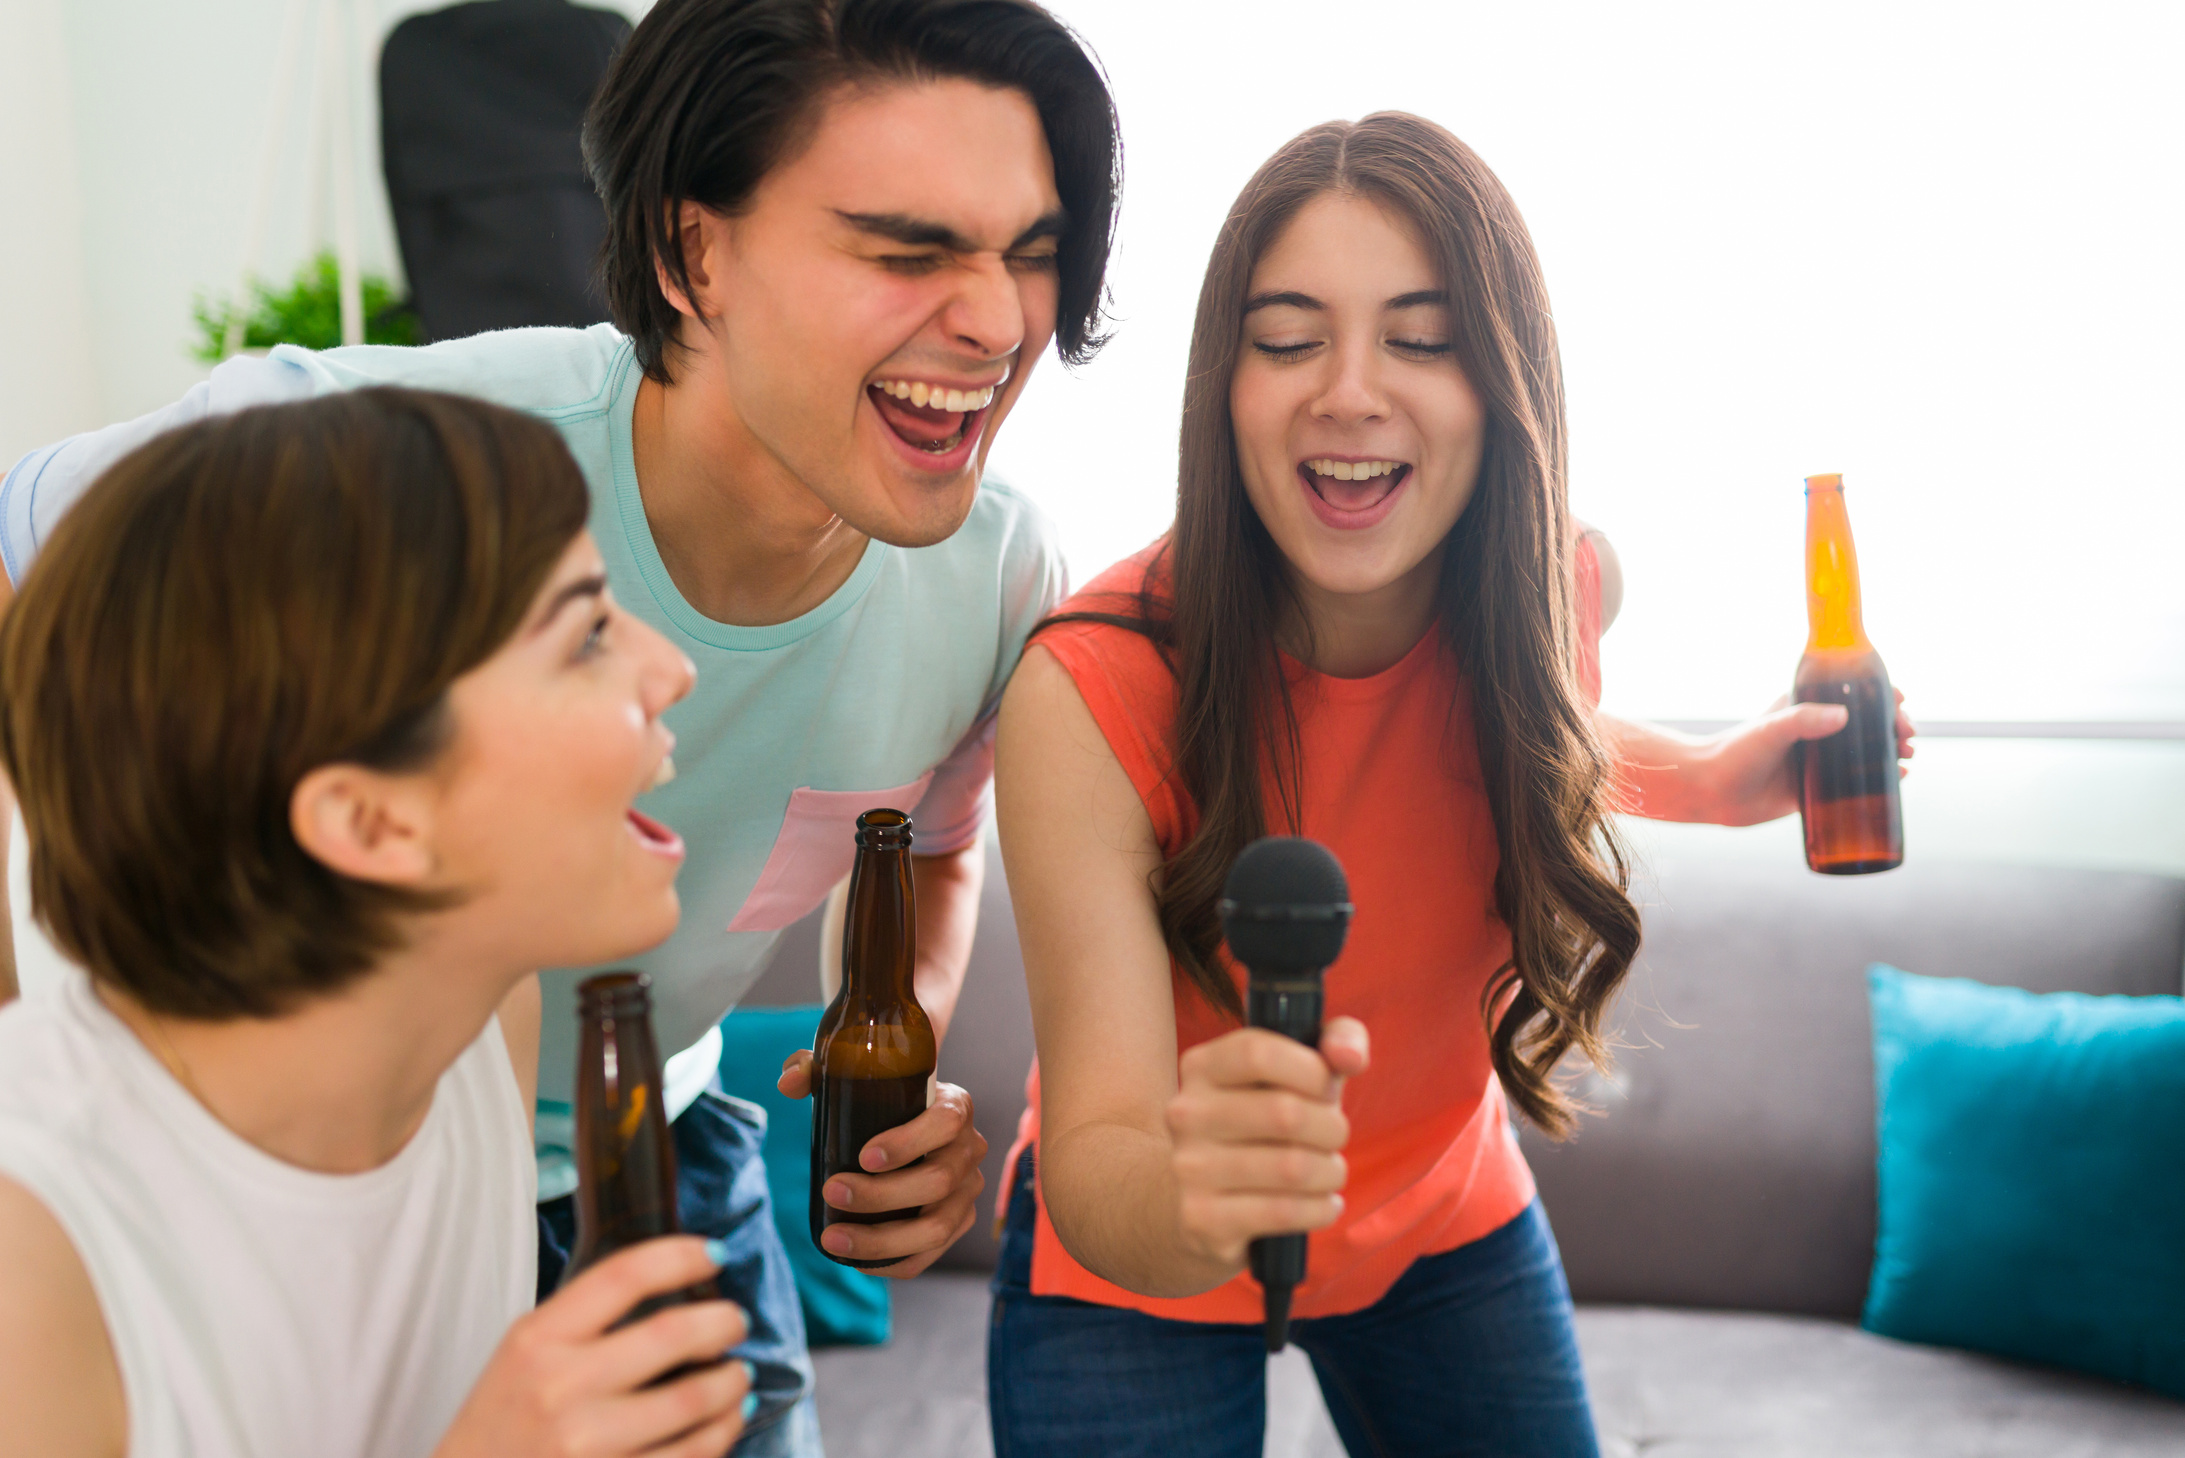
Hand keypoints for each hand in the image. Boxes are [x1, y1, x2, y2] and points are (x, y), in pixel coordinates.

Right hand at [433, 1237, 750, 1457]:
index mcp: (538, 1340)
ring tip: (738, 1376)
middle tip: (736, 1321)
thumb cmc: (501, 1423)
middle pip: (672, 1335)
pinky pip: (689, 1456)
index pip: (623, 1275)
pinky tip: (727, 1422)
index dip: (680, 1256)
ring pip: (693, 1401)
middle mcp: (561, 1388)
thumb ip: (583, 1321)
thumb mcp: (523, 1356)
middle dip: (723, 1322)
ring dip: (731, 1384)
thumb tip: (670, 1283)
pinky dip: (720, 1435)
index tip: (714, 1254)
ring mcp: (587, 1444)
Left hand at [778, 1051, 987, 1276]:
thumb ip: (813, 1068)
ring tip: (833, 1238)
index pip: (946, 1122)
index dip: (910, 1142)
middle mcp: (970, 1150)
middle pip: (938, 1181)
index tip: (864, 1156)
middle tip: (832, 1191)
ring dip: (883, 1239)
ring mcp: (967, 1192)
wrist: (904, 1124)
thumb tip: (789, 1084)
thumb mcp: (848, 1076)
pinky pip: (931, 1254)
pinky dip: (894, 1262)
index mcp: (955, 1106)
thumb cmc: (877, 1099)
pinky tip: (855, 1260)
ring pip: (937, 1227)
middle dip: (882, 1195)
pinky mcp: (957, 1224)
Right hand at [1164, 1017, 1369, 1271]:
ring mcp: (1190, 1168)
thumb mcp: (1297, 1075)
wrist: (1204, 1203)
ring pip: (1292, 1167)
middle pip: (1285, 1113)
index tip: (1327, 1088)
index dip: (1311, 1070)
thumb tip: (1351, 1056)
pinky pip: (1285, 1212)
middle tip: (1333, 1139)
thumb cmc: (1267, 1126)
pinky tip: (1321, 1205)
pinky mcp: (1201, 1218)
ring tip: (1329, 1173)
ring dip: (1331, 1172)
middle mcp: (1186, 1113)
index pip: (1258, 1053)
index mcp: (1202, 1067)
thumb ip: (1335, 1042)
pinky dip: (1321, 1209)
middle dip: (1332, 1128)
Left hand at [1697, 690, 1916, 825]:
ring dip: (1891, 751)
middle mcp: (1815, 733)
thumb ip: (1804, 720)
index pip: (1851, 695)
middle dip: (1892, 726)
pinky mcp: (1815, 789)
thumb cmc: (1736, 752)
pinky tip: (1900, 779)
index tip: (1901, 701)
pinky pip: (1855, 783)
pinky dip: (1880, 779)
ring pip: (1864, 753)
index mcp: (1805, 709)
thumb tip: (1844, 716)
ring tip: (1908, 756)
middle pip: (1865, 725)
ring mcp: (1817, 761)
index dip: (1880, 696)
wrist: (1712, 791)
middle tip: (1907, 735)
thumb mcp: (1772, 730)